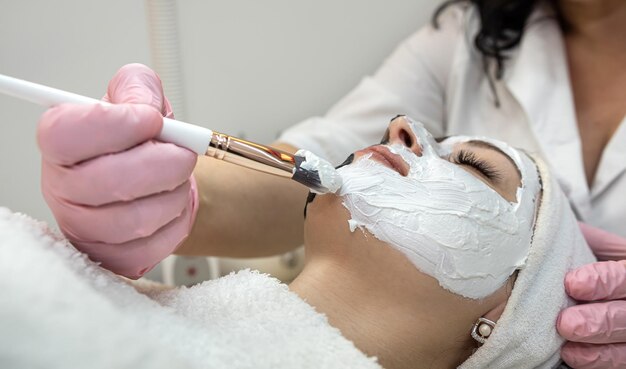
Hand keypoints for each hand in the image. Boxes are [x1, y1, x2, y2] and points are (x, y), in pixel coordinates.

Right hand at [38, 64, 197, 278]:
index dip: (116, 125)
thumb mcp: (138, 97)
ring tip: (177, 178)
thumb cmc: (142, 140)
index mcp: (60, 143)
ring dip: (174, 193)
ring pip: (137, 218)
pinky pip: (153, 246)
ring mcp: (83, 229)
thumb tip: (144, 106)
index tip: (151, 119)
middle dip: (164, 164)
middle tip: (183, 153)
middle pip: (109, 182)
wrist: (159, 180)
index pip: (66, 134)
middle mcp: (61, 188)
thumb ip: (138, 87)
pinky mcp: (112, 258)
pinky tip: (171, 205)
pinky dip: (176, 222)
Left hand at [557, 223, 625, 367]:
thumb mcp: (598, 245)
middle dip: (599, 321)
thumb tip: (545, 230)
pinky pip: (620, 362)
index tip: (572, 283)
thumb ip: (581, 240)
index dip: (602, 281)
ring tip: (567, 343)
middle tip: (566, 323)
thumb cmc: (600, 264)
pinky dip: (598, 360)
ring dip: (598, 348)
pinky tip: (573, 356)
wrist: (612, 287)